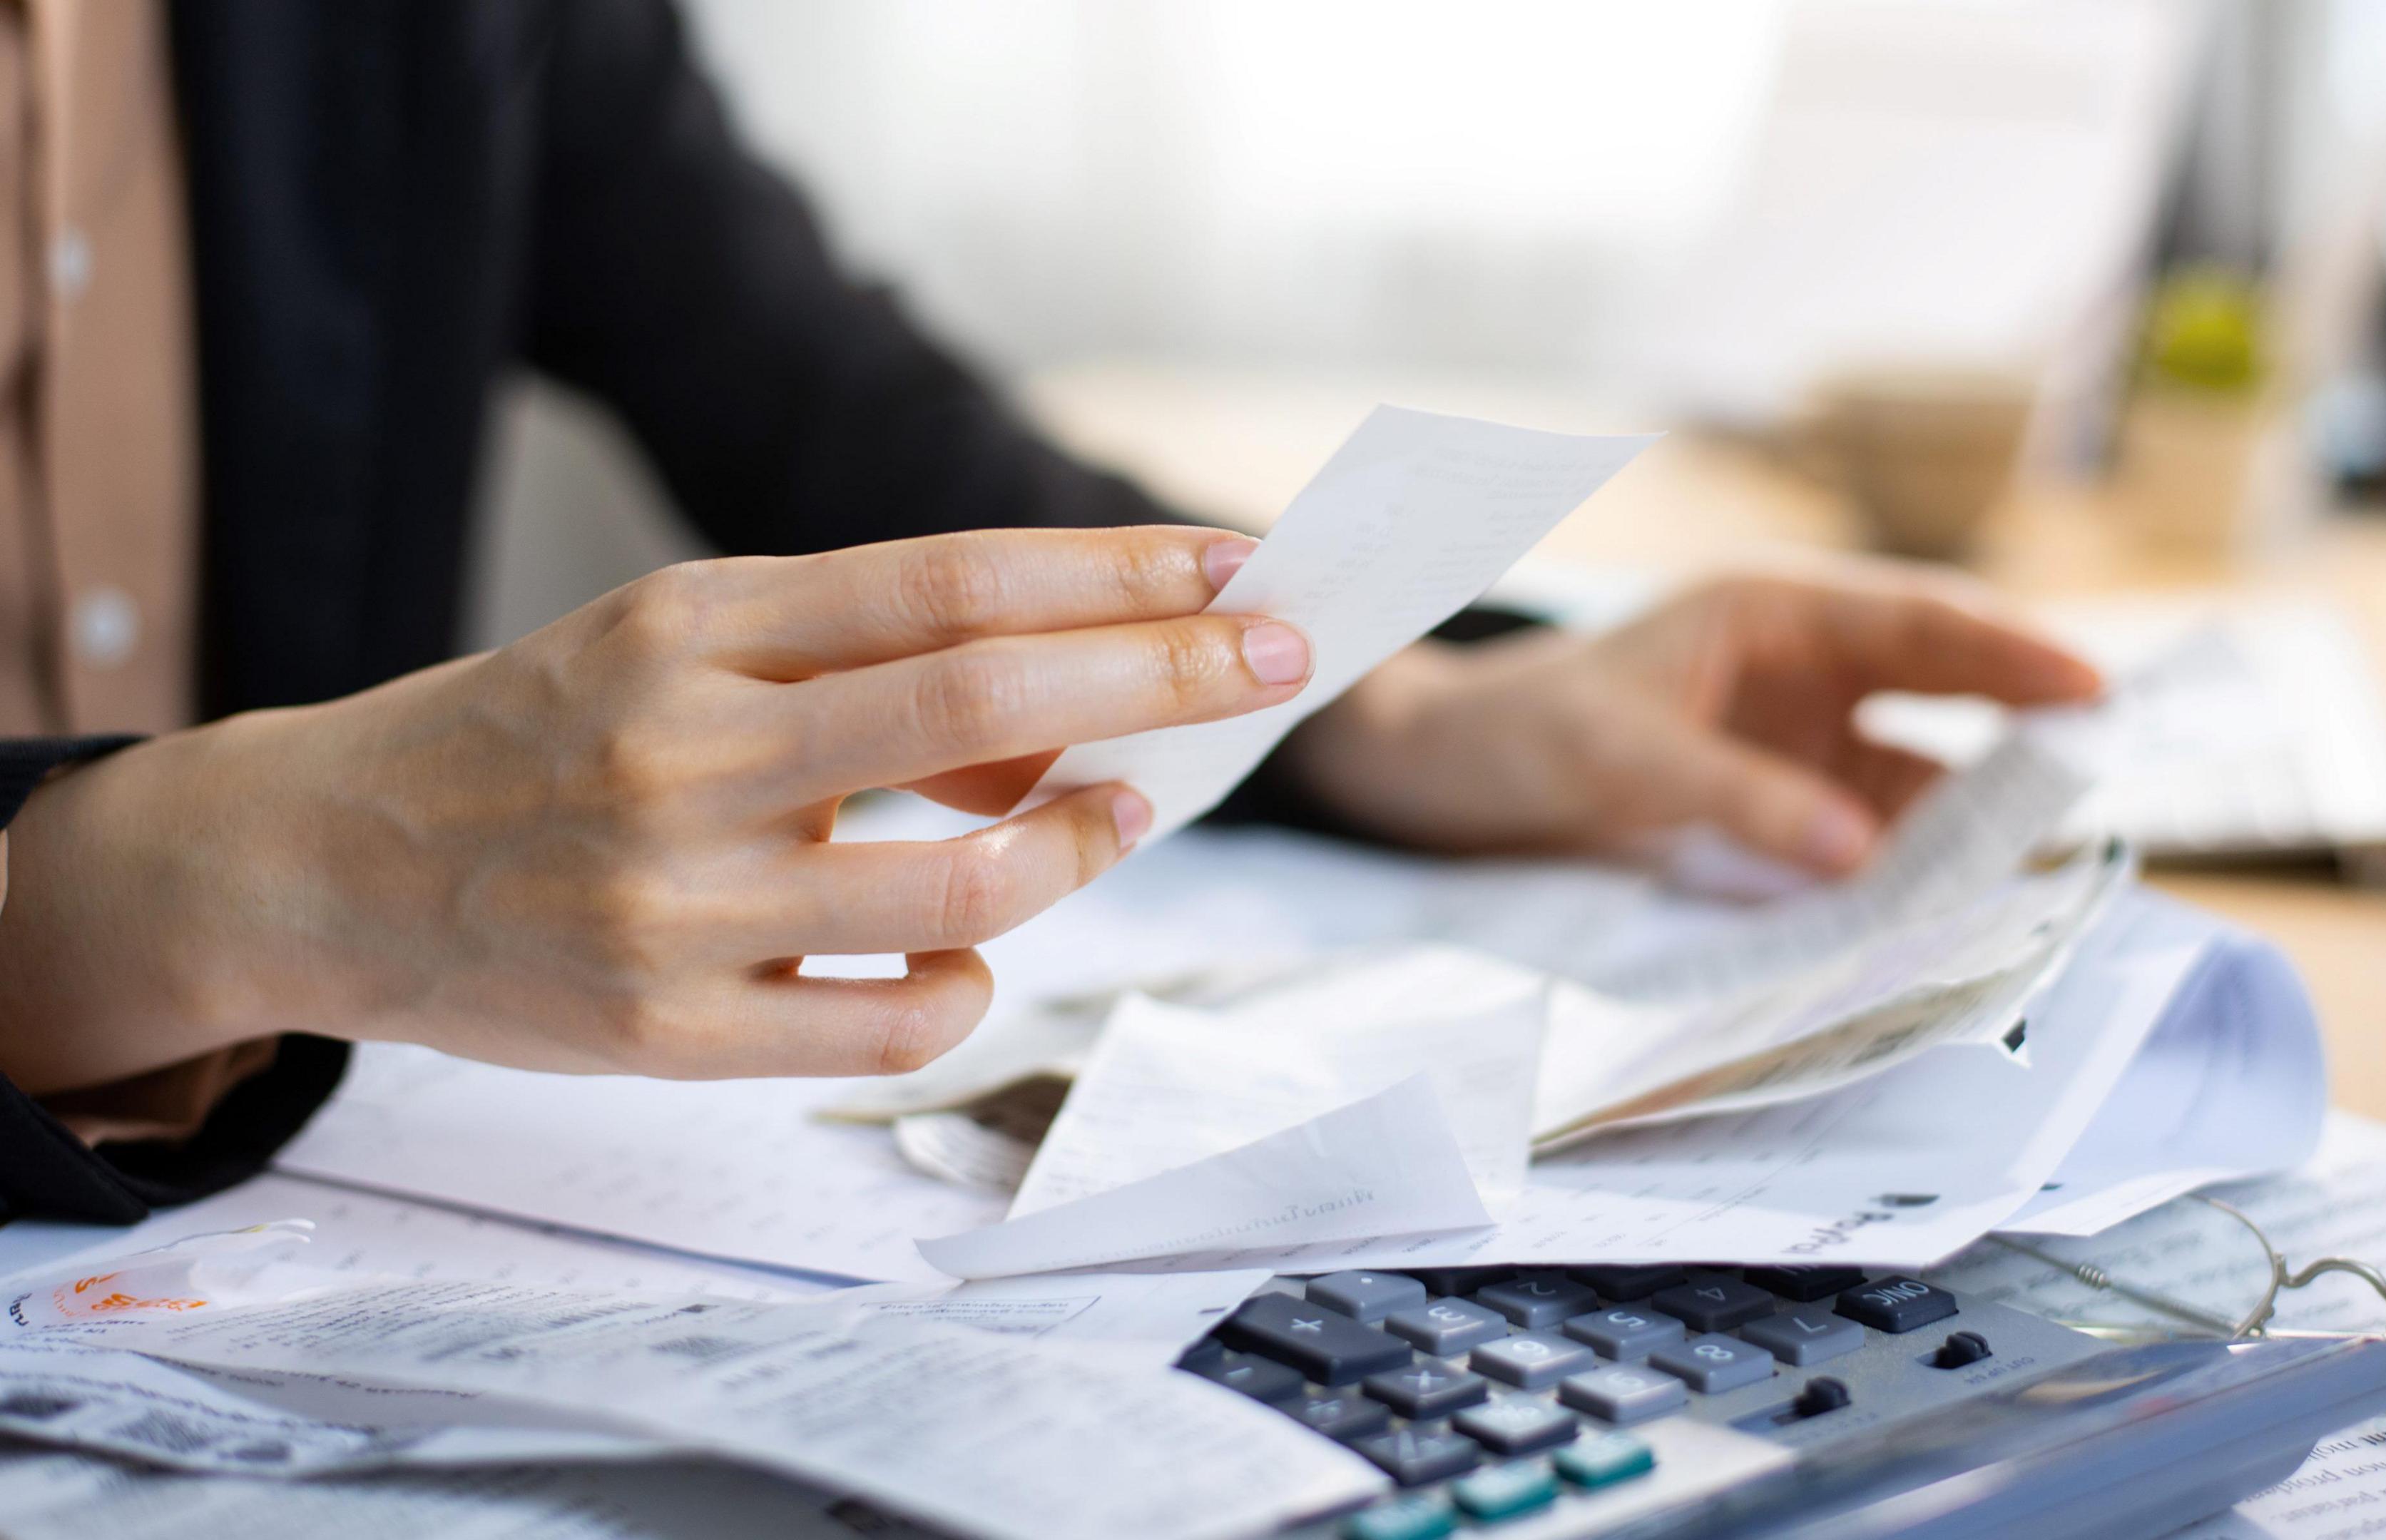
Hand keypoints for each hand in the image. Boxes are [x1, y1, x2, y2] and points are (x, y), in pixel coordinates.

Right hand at [0, 527, 1309, 1090]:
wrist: (320, 859)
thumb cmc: (537, 739)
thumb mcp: (676, 652)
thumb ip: (858, 672)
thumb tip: (1075, 717)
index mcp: (689, 626)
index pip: (944, 580)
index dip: (1108, 572)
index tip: (1234, 563)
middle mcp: (684, 748)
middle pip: (977, 698)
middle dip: (1159, 674)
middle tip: (1280, 659)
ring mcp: (673, 902)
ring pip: (955, 887)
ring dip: (1079, 846)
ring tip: (1131, 812)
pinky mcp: (661, 1032)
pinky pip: (882, 1026)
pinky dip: (967, 991)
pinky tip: (974, 961)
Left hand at [1281, 563, 2098, 875]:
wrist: (1441, 777)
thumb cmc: (1516, 732)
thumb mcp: (1621, 757)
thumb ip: (1741, 801)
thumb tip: (1861, 856)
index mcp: (1770, 609)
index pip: (1917, 620)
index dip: (2011, 653)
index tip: (2094, 690)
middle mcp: (1801, 665)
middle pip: (1942, 687)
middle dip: (2026, 726)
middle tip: (2111, 776)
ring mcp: (1797, 735)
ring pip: (1916, 768)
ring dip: (1973, 813)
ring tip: (2045, 864)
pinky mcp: (1780, 801)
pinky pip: (1868, 828)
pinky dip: (1911, 862)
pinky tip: (1952, 902)